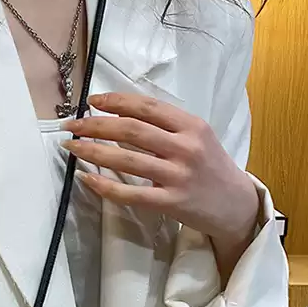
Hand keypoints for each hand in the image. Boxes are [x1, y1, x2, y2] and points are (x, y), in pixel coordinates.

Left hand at [61, 93, 258, 247]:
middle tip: (71, 123)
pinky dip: (104, 185)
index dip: (116, 101)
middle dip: (95, 124)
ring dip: (92, 151)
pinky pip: (129, 193)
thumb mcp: (197, 138)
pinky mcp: (170, 202)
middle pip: (131, 131)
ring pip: (126, 160)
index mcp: (192, 125)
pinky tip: (86, 177)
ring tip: (71, 146)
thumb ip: (165, 127)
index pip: (147, 107)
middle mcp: (185, 148)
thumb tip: (120, 116)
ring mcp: (177, 176)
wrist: (236, 205)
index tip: (91, 100)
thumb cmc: (210, 167)